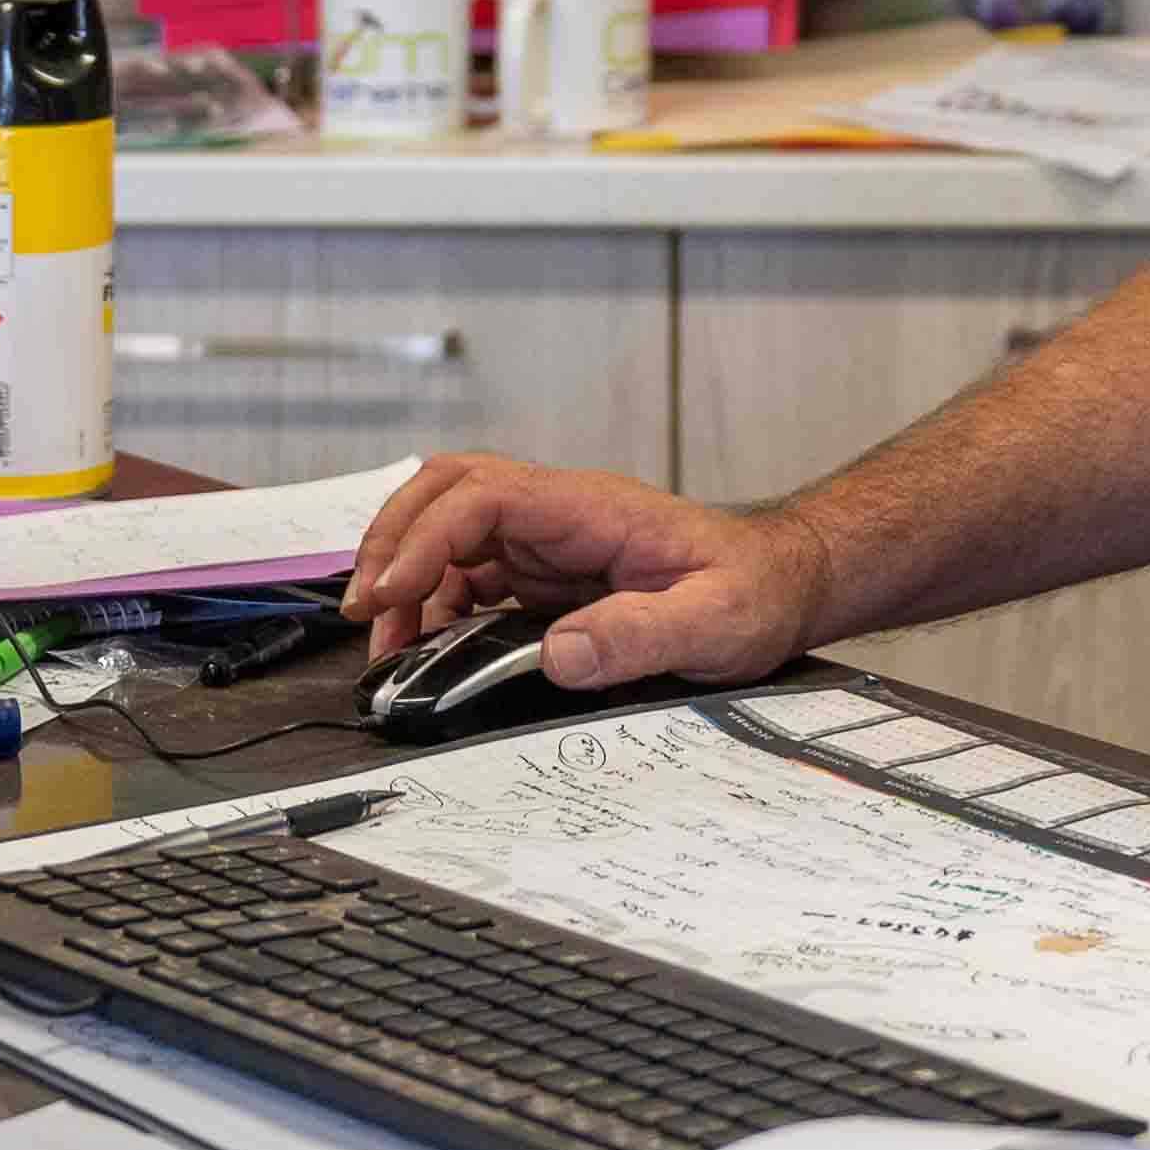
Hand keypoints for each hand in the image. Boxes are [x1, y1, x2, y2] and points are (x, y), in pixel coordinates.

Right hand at [342, 449, 835, 691]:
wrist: (782, 585)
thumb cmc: (756, 591)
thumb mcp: (715, 622)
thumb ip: (642, 636)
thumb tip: (561, 656)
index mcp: (593, 508)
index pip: (484, 496)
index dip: (426, 538)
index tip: (392, 594)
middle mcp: (560, 515)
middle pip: (447, 492)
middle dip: (393, 540)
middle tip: (366, 610)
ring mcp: (549, 542)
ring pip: (448, 535)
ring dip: (407, 580)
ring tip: (388, 647)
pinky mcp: (546, 575)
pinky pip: (470, 577)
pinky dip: (435, 608)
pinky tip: (428, 650)